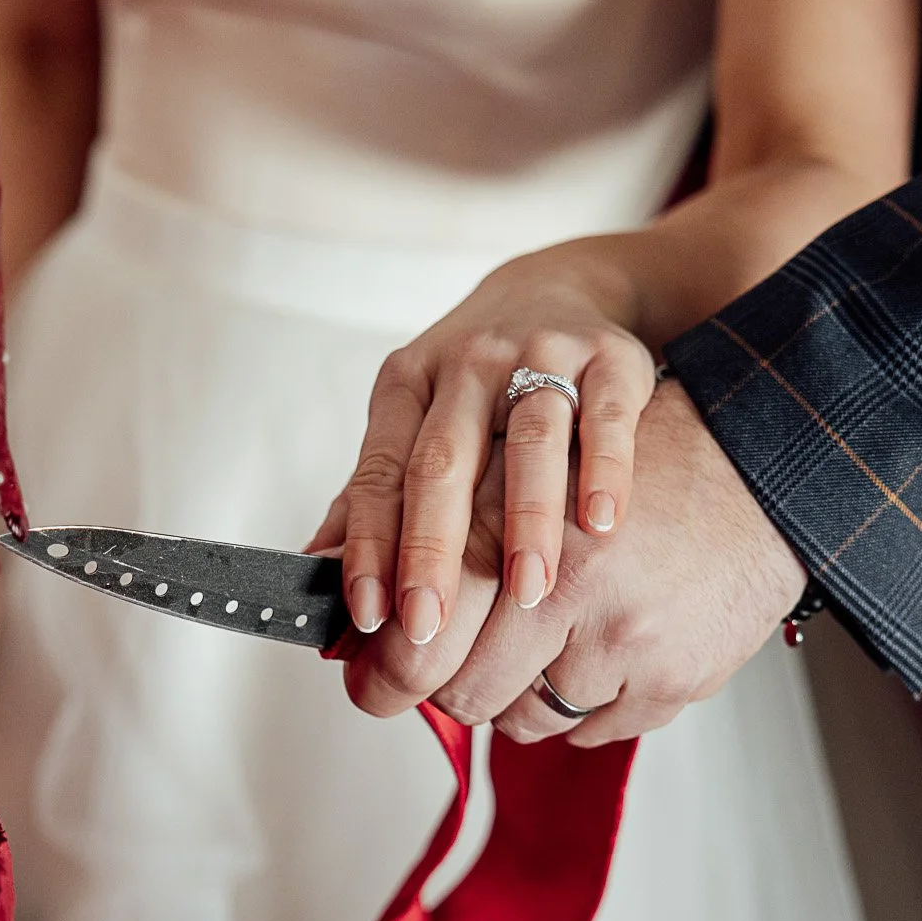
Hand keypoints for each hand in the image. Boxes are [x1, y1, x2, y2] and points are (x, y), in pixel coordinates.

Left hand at [311, 250, 654, 646]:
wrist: (558, 292)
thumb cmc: (476, 384)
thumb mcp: (413, 423)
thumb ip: (371, 499)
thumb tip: (312, 576)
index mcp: (407, 388)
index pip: (380, 475)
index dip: (370, 548)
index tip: (367, 616)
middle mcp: (466, 367)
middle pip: (443, 463)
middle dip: (431, 551)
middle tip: (428, 628)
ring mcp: (540, 356)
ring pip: (529, 441)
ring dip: (525, 520)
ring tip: (525, 591)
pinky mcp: (609, 358)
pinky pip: (606, 415)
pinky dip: (604, 469)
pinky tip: (600, 524)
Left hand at [342, 378, 807, 744]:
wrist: (770, 459)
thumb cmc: (631, 454)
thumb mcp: (517, 449)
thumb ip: (418, 503)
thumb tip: (319, 568)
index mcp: (512, 509)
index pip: (420, 618)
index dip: (383, 664)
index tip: (366, 682)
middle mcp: (566, 573)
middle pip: (462, 683)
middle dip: (439, 690)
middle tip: (433, 679)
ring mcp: (622, 632)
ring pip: (519, 717)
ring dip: (509, 697)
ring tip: (530, 649)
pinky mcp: (671, 675)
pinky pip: (587, 731)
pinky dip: (576, 705)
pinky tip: (591, 655)